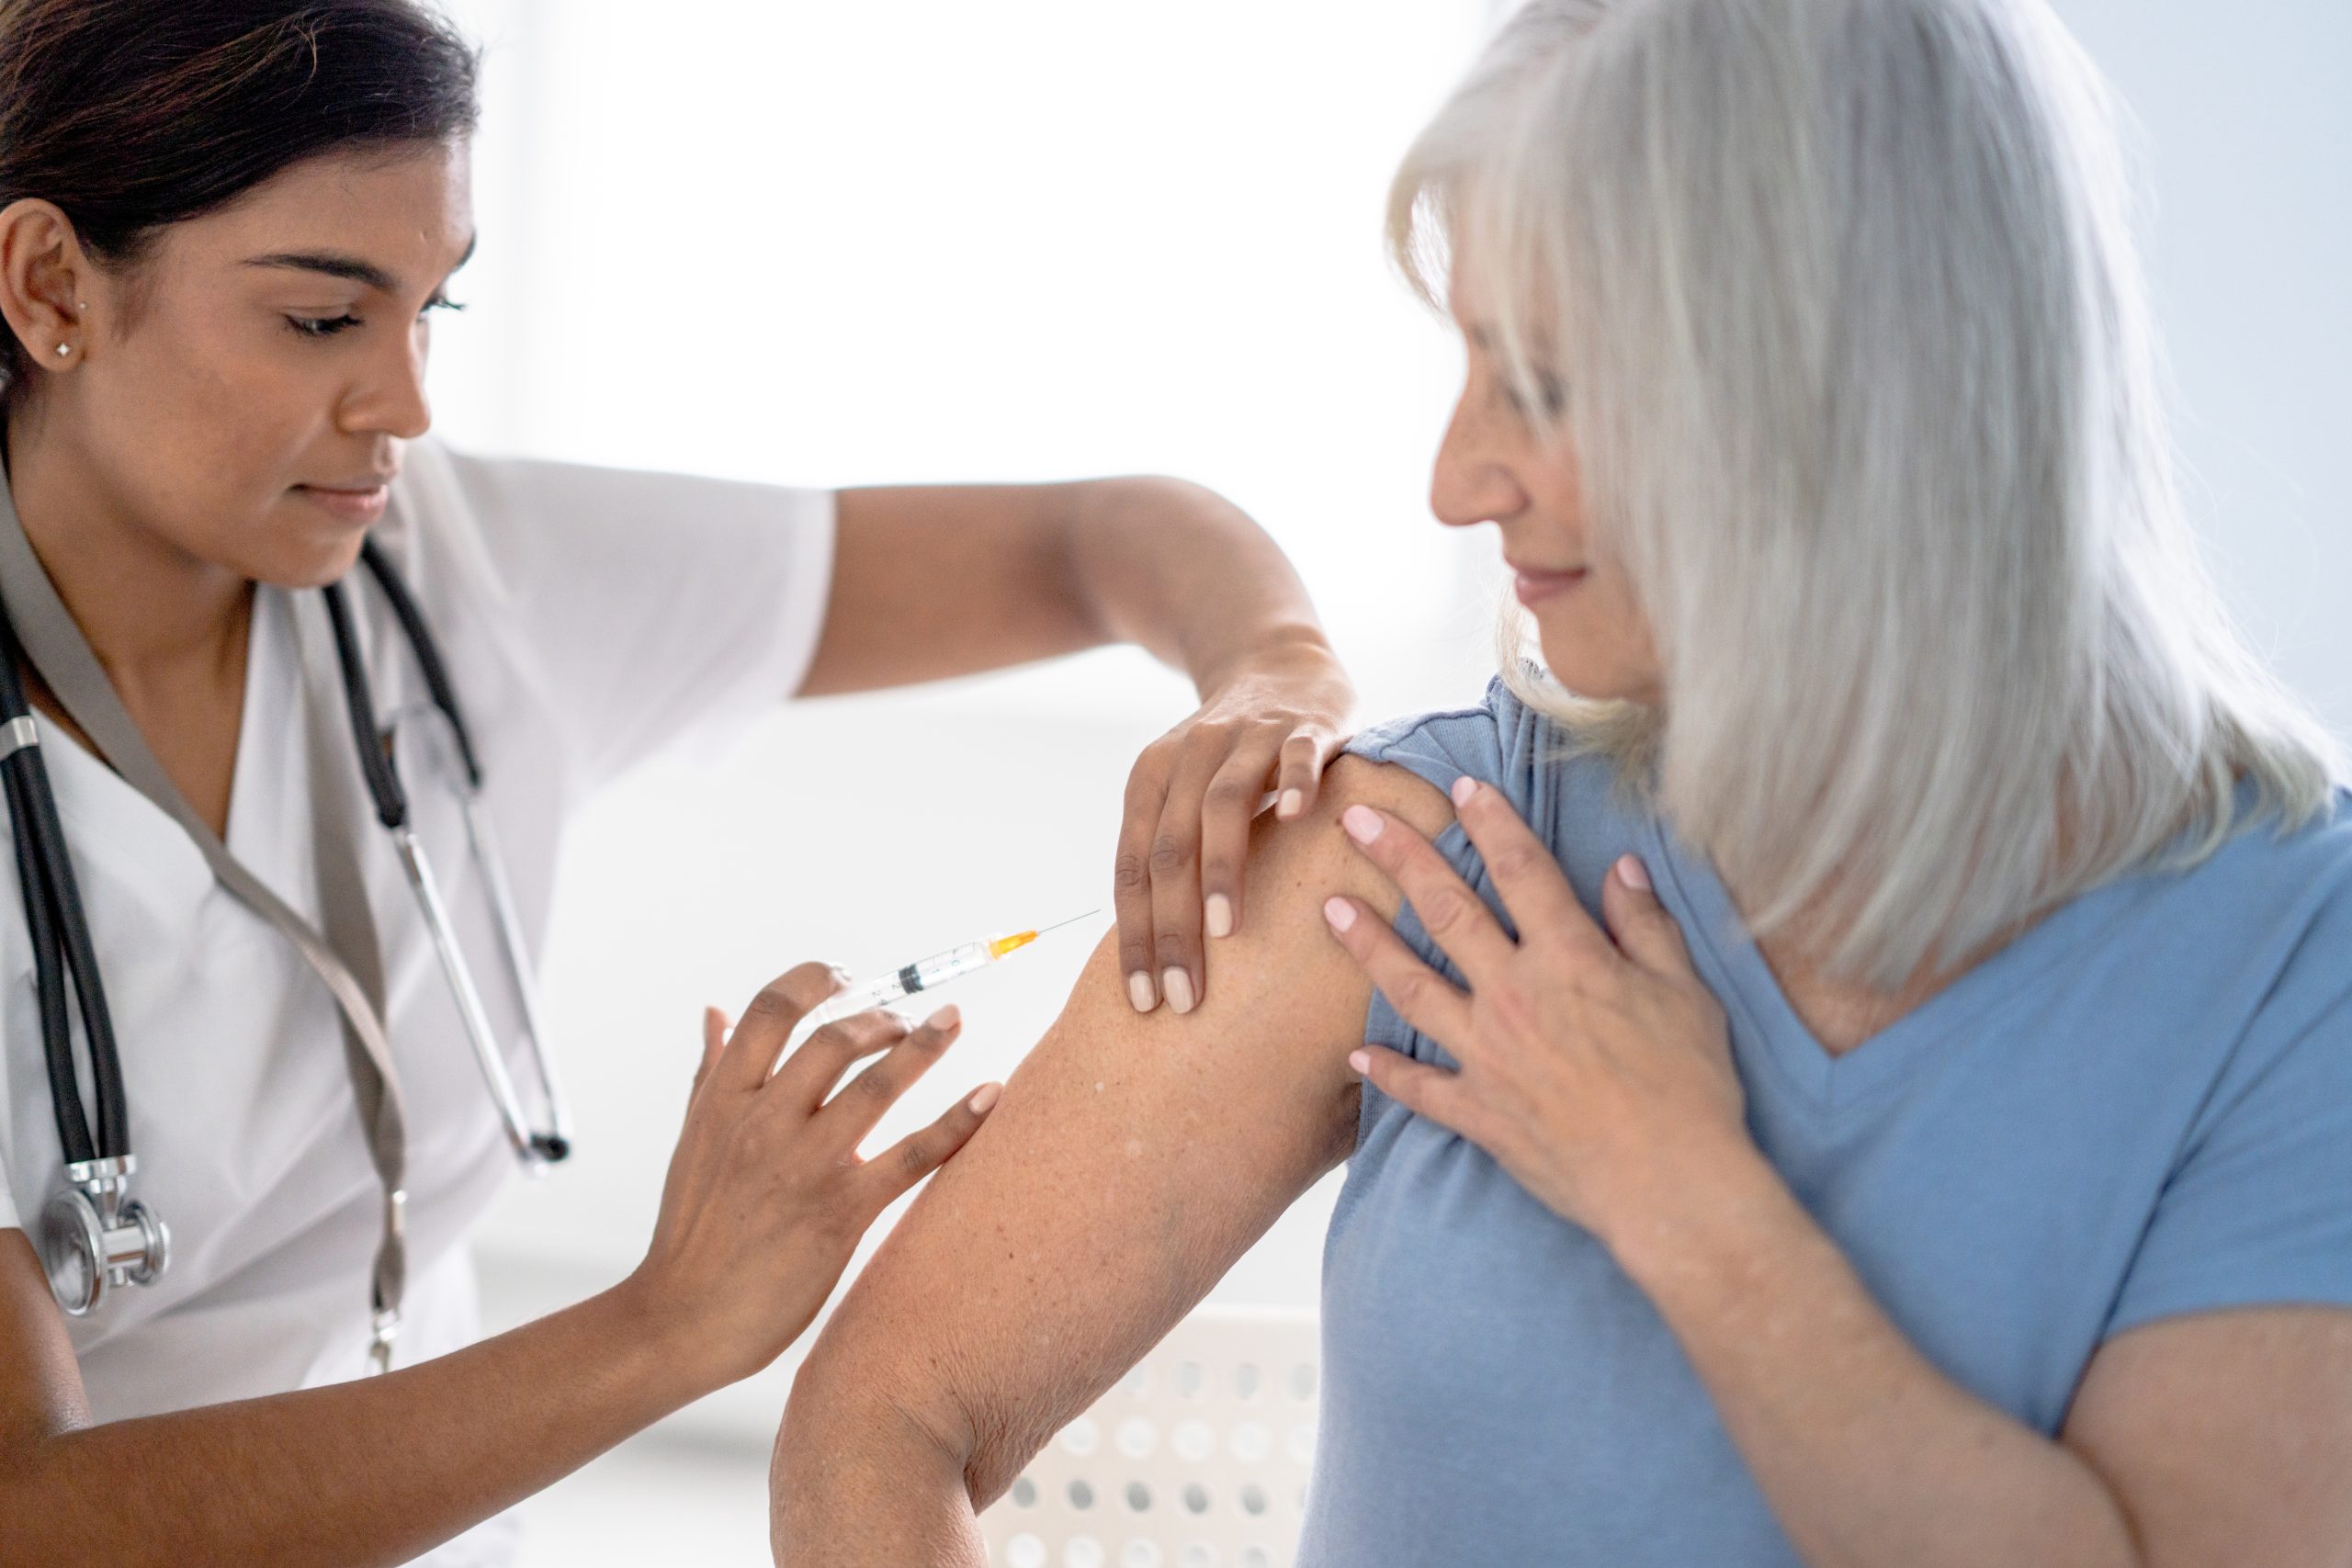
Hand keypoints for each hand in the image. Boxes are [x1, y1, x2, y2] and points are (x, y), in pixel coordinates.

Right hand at [623, 964, 999, 1391]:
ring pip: (877, 1084)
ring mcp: (805, 1165)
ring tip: (950, 1023)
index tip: (844, 977)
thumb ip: (709, 1072)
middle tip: (904, 1021)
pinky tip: (990, 1096)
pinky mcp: (841, 1211)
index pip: (769, 1010)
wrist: (681, 1320)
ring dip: (923, 1045)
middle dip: (879, 1017)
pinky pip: (912, 1155)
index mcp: (724, 1100)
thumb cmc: (689, 1232)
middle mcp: (763, 1122)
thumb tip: (715, 1012)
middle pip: (834, 1038)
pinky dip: (958, 1121)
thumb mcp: (691, 1140)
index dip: (814, 980)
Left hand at [1115, 633, 1355, 1014]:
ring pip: (1224, 803)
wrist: (1279, 662)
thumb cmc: (1229, 757)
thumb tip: (1154, 957)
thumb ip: (1169, 856)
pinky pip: (1298, 753)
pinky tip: (1298, 819)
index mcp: (1151, 780)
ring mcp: (1248, 737)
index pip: (1133, 870)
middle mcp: (1191, 757)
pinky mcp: (1306, 724)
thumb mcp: (1184, 796)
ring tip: (1223, 932)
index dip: (1135, 938)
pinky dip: (1296, 781)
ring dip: (1221, 868)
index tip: (1144, 1003)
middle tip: (1182, 996)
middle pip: (1170, 848)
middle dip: (1172, 928)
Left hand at [1319, 776, 1751, 1250]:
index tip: (1460, 786)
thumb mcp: (1685, 992)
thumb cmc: (1690, 1086)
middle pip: (1447, 911)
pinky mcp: (1480, 1113)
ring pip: (1412, 988)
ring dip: (1368, 945)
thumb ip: (1646, 926)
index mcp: (1570, 959)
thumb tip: (1623, 869)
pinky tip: (1357, 1054)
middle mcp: (1516, 996)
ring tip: (1330, 908)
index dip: (1491, 822)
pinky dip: (1387, 1072)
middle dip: (1400, 858)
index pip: (1522, 870)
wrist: (1670, 1184)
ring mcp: (1488, 1056)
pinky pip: (1420, 1089)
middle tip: (1358, 819)